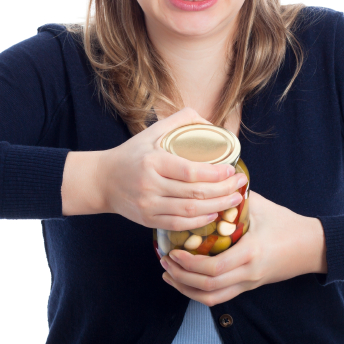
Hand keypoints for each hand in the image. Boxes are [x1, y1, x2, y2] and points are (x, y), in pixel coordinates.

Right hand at [94, 107, 247, 229]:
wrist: (102, 181)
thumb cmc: (132, 153)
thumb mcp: (152, 131)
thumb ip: (181, 120)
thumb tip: (210, 123)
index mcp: (153, 161)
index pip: (190, 171)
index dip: (215, 174)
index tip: (231, 170)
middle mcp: (150, 185)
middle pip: (194, 193)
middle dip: (223, 190)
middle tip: (240, 184)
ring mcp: (148, 205)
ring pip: (190, 211)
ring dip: (217, 207)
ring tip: (234, 199)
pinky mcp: (148, 220)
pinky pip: (179, 223)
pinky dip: (200, 221)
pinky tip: (214, 214)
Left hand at [159, 191, 327, 305]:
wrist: (311, 246)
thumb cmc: (286, 223)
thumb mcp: (261, 206)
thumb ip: (235, 197)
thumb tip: (210, 182)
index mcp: (250, 253)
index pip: (214, 269)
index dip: (189, 264)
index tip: (173, 252)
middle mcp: (248, 273)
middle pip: (208, 287)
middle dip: (181, 277)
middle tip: (164, 261)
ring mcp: (248, 283)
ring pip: (212, 298)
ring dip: (186, 289)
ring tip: (169, 274)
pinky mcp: (248, 287)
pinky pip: (220, 297)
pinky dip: (199, 292)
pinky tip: (186, 281)